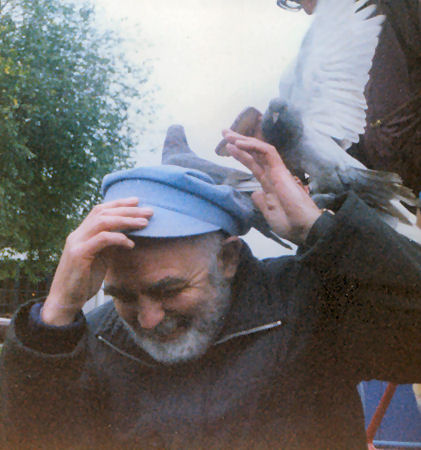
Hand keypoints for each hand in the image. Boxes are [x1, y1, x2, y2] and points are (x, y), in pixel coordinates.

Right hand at [42, 197, 152, 325]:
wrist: (65, 301)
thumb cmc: (83, 281)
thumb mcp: (100, 259)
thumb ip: (109, 245)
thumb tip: (127, 235)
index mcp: (82, 233)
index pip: (100, 210)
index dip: (119, 203)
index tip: (137, 201)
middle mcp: (77, 234)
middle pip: (103, 213)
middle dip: (127, 210)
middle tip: (148, 211)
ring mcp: (76, 243)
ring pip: (102, 222)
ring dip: (126, 220)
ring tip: (144, 223)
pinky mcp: (79, 255)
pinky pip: (102, 239)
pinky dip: (118, 238)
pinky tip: (131, 244)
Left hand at [222, 130, 321, 244]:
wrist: (303, 228)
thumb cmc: (289, 224)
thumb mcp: (269, 213)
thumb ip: (261, 202)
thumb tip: (254, 193)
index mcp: (269, 184)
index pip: (253, 164)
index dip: (241, 155)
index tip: (228, 148)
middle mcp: (272, 174)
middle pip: (254, 153)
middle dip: (239, 141)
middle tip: (225, 133)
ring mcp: (277, 171)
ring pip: (260, 149)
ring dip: (243, 140)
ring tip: (228, 135)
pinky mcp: (281, 170)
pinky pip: (267, 152)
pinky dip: (253, 146)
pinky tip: (239, 144)